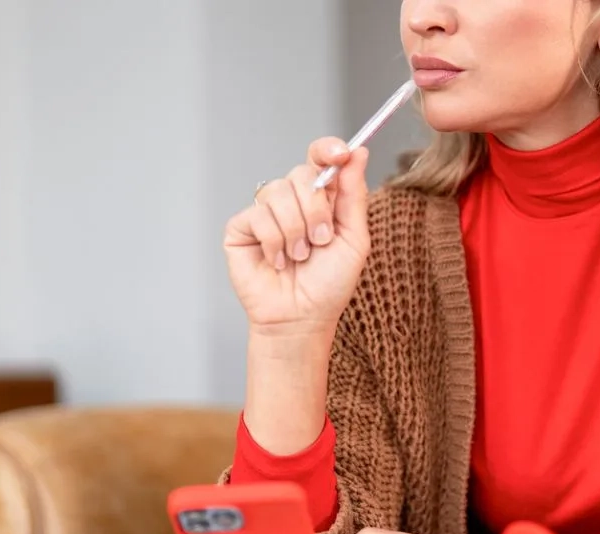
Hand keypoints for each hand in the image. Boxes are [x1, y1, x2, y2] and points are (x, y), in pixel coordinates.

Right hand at [223, 138, 371, 337]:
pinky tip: (277, 261)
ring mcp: (265, 212)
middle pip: (300, 174)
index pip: (320, 157)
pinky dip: (274, 242)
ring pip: (277, 193)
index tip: (341, 154)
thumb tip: (359, 152)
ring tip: (299, 257)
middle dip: (315, 210)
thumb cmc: (329, 284)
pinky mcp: (241, 228)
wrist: (302, 318)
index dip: (328, 149)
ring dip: (295, 230)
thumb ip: (354, 194)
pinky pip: (258, 216)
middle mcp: (292, 200)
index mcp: (321, 198)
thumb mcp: (354, 238)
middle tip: (320, 240)